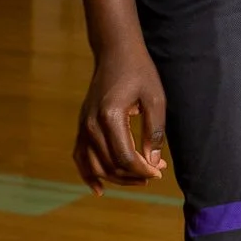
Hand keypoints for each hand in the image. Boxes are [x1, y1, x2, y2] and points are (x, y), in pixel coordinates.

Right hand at [73, 44, 168, 192]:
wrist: (115, 52)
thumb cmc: (139, 72)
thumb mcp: (155, 100)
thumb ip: (154, 132)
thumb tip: (154, 163)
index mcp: (110, 116)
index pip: (125, 157)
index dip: (144, 170)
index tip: (160, 171)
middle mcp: (91, 124)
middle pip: (110, 165)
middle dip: (134, 175)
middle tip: (155, 173)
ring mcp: (83, 125)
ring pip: (95, 166)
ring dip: (116, 178)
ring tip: (138, 178)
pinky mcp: (81, 125)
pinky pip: (80, 156)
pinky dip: (88, 174)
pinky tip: (99, 188)